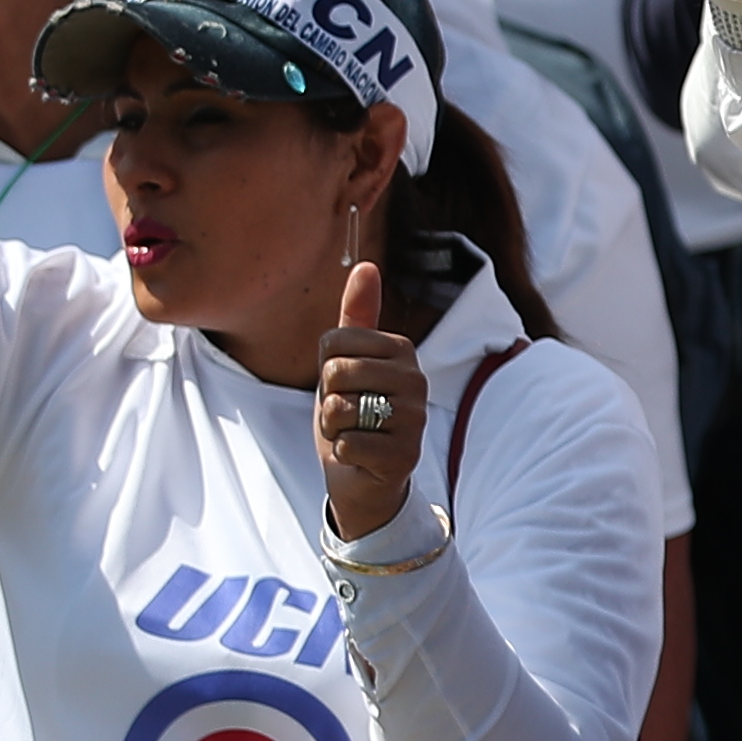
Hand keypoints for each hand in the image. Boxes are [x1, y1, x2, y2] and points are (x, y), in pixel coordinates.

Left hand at [312, 259, 428, 541]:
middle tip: (347, 414)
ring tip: (354, 433)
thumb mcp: (347, 363)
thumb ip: (356, 316)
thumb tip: (366, 265)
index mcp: (402, 351)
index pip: (334, 343)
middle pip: (336, 373)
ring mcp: (414, 418)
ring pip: (340, 407)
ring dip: (334, 427)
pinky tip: (360, 455)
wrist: (364, 475)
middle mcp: (415, 380)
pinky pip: (347, 442)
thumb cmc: (355, 413)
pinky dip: (343, 453)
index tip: (344, 386)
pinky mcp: (405, 454)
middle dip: (329, 399)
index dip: (325, 369)